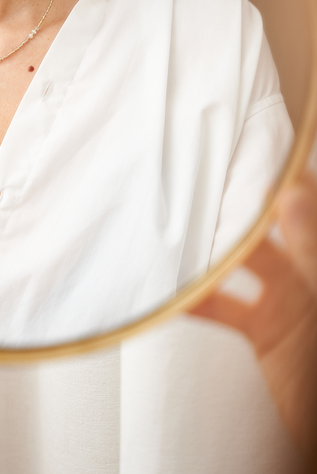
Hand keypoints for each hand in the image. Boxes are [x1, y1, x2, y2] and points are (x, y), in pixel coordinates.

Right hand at [192, 172, 316, 454]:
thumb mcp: (315, 297)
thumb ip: (305, 248)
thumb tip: (291, 195)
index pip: (302, 197)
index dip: (280, 169)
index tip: (248, 144)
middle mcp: (305, 269)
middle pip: (264, 223)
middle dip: (234, 202)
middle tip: (200, 178)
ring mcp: (286, 298)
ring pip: (238, 261)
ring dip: (208, 250)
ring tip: (177, 230)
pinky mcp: (264, 328)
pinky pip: (223, 307)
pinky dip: (197, 301)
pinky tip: (171, 295)